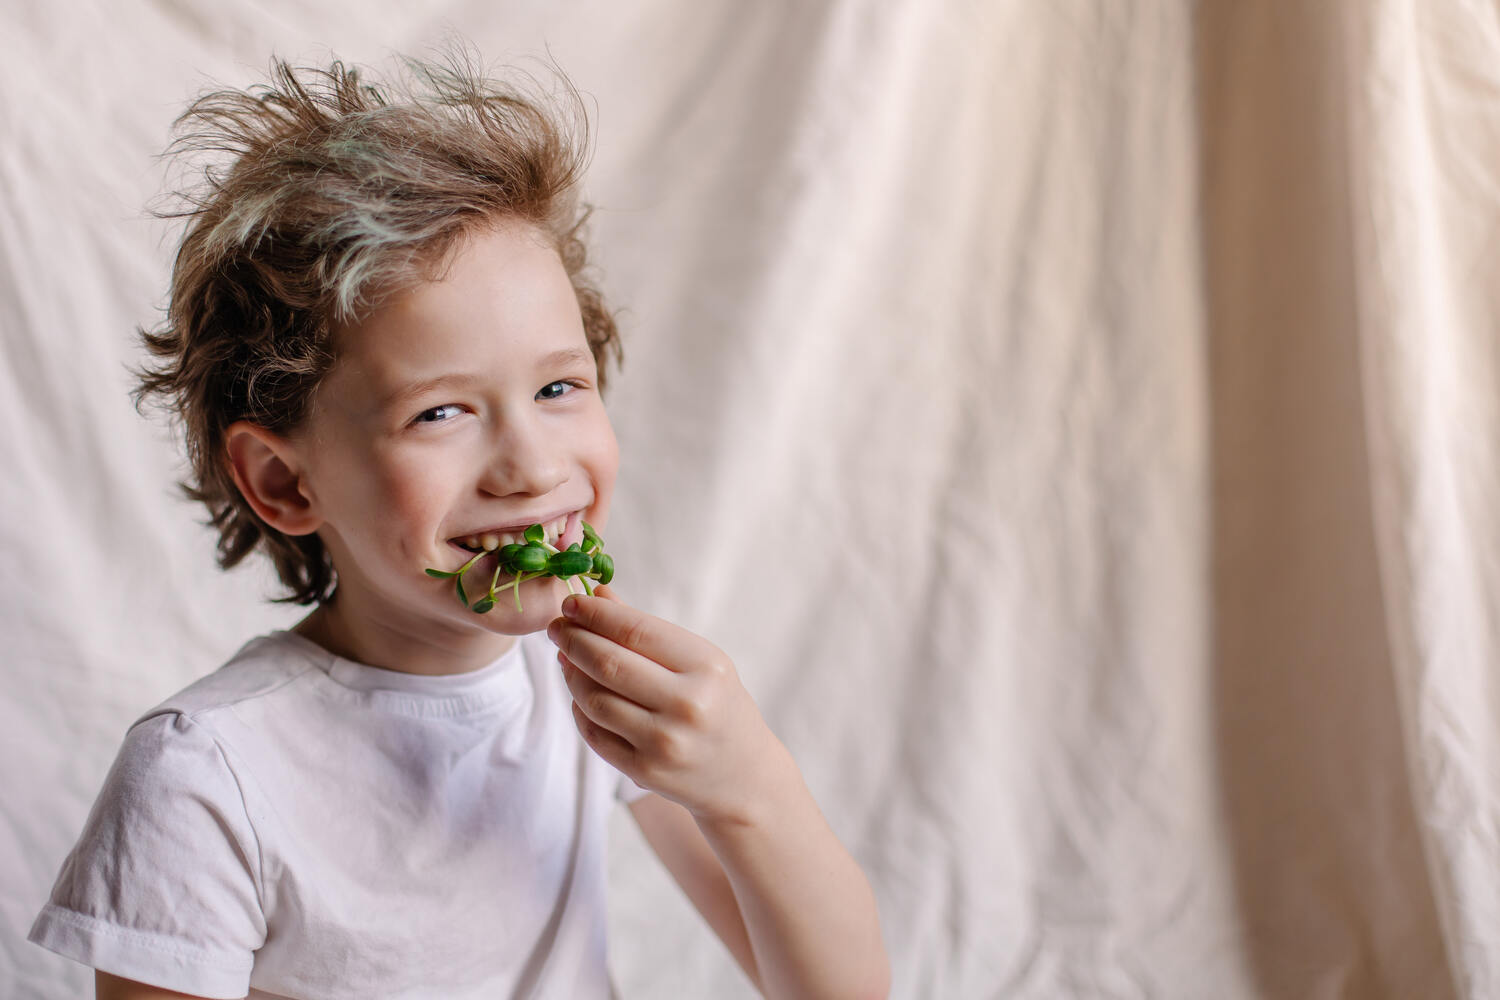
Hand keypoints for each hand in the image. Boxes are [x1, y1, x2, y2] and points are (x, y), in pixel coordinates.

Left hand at [546, 585, 784, 825]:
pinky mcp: (645, 771)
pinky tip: (580, 694)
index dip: (595, 614)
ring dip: (571, 674)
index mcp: (706, 668)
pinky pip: (595, 733)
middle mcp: (688, 705)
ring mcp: (665, 743)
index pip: (636, 631)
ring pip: (594, 700)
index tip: (571, 603)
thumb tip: (598, 596)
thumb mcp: (699, 661)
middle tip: (556, 627)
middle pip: (608, 664)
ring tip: (566, 658)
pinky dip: (579, 709)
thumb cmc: (718, 705)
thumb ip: (646, 630)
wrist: (743, 774)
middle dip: (573, 640)